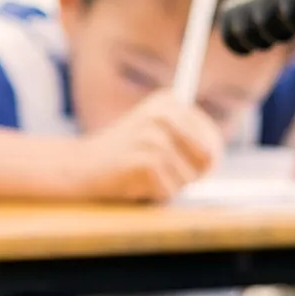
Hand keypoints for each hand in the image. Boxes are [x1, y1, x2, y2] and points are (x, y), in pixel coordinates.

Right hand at [69, 91, 224, 202]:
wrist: (80, 167)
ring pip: (187, 179)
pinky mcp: (145, 160)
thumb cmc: (123, 154)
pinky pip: (169, 190)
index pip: (212, 140)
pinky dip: (155, 194)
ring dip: (168, 186)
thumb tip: (215, 157)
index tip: (194, 170)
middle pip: (206, 159)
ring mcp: (154, 136)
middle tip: (158, 173)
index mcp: (170, 101)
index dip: (206, 163)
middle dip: (189, 175)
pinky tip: (135, 182)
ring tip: (143, 175)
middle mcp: (164, 114)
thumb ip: (188, 140)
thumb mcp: (157, 134)